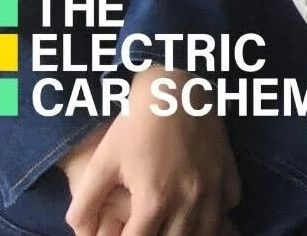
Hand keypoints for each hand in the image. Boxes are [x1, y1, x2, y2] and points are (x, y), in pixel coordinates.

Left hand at [64, 69, 240, 235]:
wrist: (175, 86)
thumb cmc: (136, 123)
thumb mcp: (104, 161)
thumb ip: (86, 202)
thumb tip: (78, 231)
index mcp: (155, 199)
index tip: (121, 234)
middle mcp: (189, 198)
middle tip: (147, 229)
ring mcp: (213, 185)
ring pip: (208, 231)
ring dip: (189, 234)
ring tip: (172, 228)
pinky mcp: (228, 170)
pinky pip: (229, 204)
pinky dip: (216, 212)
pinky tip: (201, 206)